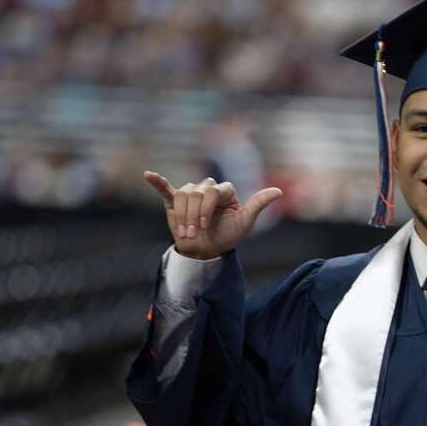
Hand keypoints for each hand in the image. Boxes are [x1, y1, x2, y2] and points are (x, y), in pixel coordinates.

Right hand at [144, 171, 282, 259]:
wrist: (207, 250)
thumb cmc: (227, 236)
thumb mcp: (244, 222)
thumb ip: (258, 204)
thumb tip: (278, 191)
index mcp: (223, 191)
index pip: (210, 191)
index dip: (205, 209)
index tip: (204, 228)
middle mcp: (206, 188)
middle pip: (195, 193)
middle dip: (193, 215)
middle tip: (195, 234)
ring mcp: (190, 193)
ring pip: (182, 195)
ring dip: (182, 216)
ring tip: (186, 233)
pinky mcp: (175, 200)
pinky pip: (165, 188)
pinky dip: (157, 181)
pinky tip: (148, 175)